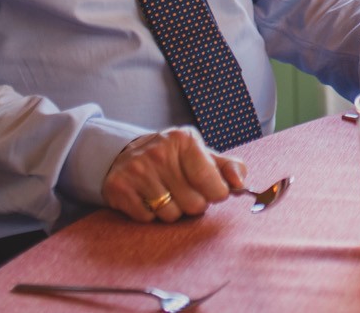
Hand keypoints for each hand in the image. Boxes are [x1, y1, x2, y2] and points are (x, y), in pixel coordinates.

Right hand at [101, 127, 246, 223]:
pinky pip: (148, 219)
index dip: (217, 194)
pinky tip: (148, 198)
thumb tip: (240, 184)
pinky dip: (151, 214)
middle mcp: (159, 152)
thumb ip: (228, 167)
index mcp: (184, 140)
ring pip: (170, 214)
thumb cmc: (173, 158)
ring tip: (167, 194)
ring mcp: (137, 170)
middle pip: (193, 203)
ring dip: (173, 211)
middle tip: (187, 192)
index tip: (215, 192)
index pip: (210, 181)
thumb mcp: (202, 154)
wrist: (125, 154)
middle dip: (195, 204)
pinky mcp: (119, 187)